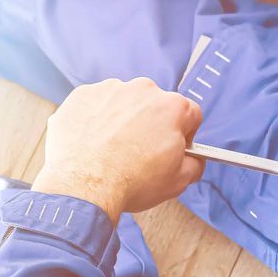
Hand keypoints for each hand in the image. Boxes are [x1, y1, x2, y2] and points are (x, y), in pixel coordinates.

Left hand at [34, 78, 204, 219]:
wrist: (82, 186)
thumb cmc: (129, 182)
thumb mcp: (179, 181)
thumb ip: (194, 163)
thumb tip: (192, 159)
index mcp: (173, 107)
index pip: (190, 114)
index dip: (184, 134)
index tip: (171, 148)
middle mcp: (144, 90)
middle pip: (155, 105)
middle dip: (150, 124)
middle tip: (138, 152)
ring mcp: (111, 90)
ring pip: (124, 102)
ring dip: (122, 119)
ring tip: (111, 148)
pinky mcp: (82, 95)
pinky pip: (95, 104)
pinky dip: (95, 119)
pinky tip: (92, 142)